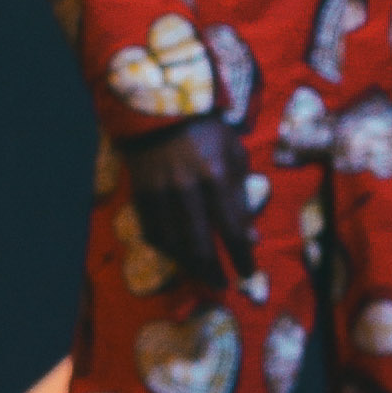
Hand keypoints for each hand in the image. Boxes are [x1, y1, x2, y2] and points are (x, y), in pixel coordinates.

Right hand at [123, 113, 253, 290]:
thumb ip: (242, 194)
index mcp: (216, 177)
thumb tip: (250, 235)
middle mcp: (187, 190)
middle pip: (200, 246)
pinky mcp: (141, 192)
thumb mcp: (234, 153)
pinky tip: (176, 253)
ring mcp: (160, 193)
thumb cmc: (206, 129)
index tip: (248, 274)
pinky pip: (151, 231)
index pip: (232, 231)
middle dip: (213, 272)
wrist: (158, 107)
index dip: (242, 259)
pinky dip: (165, 248)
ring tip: (201, 274)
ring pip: (174, 244)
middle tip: (222, 284)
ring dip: (189, 265)